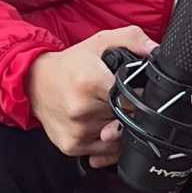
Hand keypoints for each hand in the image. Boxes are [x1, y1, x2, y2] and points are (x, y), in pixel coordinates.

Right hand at [26, 26, 156, 163]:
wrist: (34, 82)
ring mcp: (76, 131)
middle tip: (117, 99)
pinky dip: (108, 142)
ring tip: (105, 110)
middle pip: (127, 119)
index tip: (136, 94)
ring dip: (119, 127)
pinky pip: (105, 152)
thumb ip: (133, 40)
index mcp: (90, 82)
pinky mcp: (71, 146)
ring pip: (119, 138)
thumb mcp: (101, 42)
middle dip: (129, 111)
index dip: (140, 98)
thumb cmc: (70, 65)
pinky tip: (100, 126)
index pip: (133, 100)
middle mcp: (81, 109)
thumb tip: (157, 53)